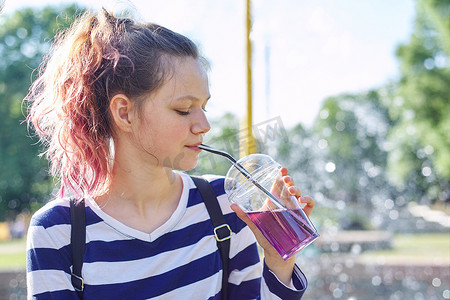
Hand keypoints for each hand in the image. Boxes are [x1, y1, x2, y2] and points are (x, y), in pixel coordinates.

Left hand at [230, 167, 314, 285]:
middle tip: (286, 178)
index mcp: (274, 201)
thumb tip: (232, 206)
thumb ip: (245, 215)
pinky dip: (308, 200)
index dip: (281, 175)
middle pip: (289, 186)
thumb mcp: (254, 225)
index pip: (278, 185)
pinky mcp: (303, 217)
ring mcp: (295, 210)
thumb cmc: (266, 237)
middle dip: (289, 179)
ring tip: (291, 190)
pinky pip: (309, 205)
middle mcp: (285, 203)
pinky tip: (302, 200)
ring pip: (299, 194)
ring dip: (296, 189)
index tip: (281, 169)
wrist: (277, 254)